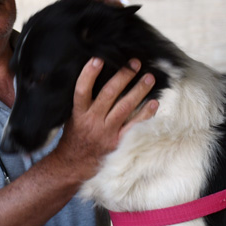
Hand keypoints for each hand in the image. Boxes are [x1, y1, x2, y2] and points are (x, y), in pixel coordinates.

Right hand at [52, 57, 157, 182]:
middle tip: (134, 63)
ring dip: (138, 91)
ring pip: (125, 107)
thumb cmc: (74, 138)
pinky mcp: (118, 143)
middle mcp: (92, 122)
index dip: (89, 75)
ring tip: (149, 77)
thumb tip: (96, 78)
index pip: (82, 91)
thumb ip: (83, 102)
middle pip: (108, 95)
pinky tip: (154, 103)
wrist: (73, 166)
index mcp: (78, 114)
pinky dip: (145, 114)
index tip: (98, 59)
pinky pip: (134, 126)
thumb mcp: (71, 118)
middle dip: (123, 76)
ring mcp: (106, 133)